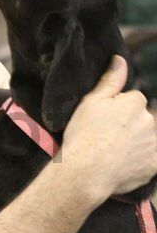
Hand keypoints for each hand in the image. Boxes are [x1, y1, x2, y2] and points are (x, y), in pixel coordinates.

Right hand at [62, 55, 156, 197]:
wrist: (85, 172)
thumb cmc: (84, 135)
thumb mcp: (91, 102)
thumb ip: (110, 80)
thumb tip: (120, 60)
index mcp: (135, 102)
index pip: (133, 100)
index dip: (118, 109)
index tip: (105, 120)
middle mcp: (149, 121)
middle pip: (143, 118)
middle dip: (130, 125)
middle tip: (108, 137)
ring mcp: (154, 144)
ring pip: (147, 138)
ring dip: (137, 142)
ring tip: (114, 151)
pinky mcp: (154, 165)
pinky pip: (151, 159)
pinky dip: (141, 160)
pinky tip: (124, 163)